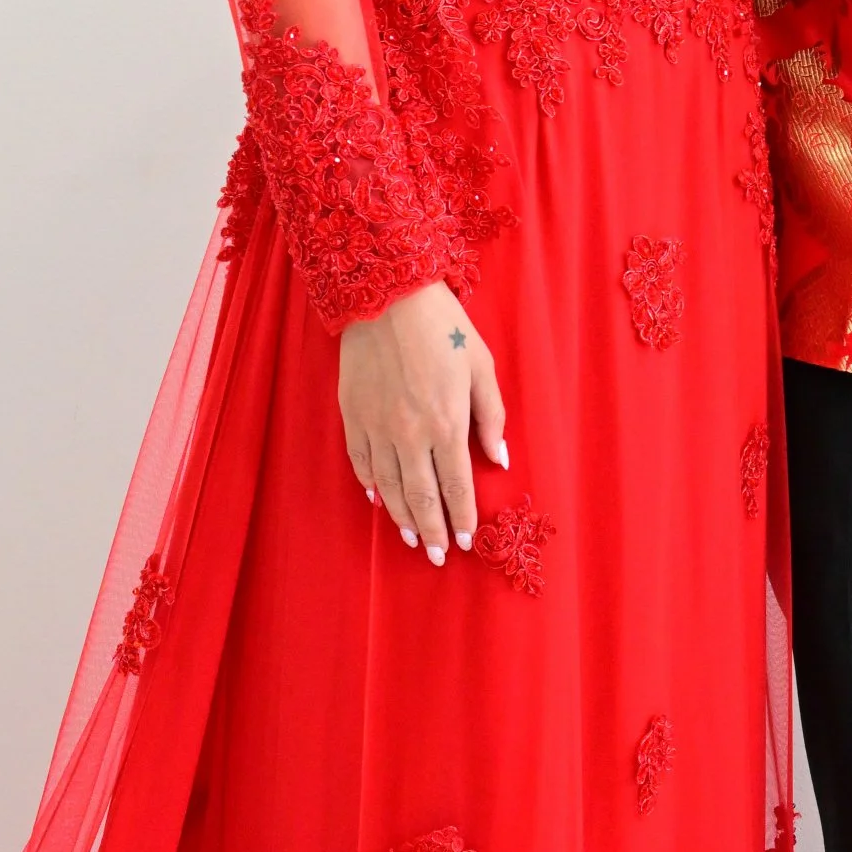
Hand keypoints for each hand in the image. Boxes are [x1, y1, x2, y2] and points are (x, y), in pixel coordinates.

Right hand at [338, 282, 507, 565]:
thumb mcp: (481, 365)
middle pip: (421, 495)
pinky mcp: (352, 416)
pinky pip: (361, 463)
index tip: (464, 541)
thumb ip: (491, 415)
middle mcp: (410, 434)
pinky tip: (379, 500)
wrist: (387, 295)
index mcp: (447, 422)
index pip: (456, 485)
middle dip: (432, 530)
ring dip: (401, 517)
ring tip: (412, 538)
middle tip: (437, 556)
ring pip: (389, 487)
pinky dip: (371, 486)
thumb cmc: (444, 326)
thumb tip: (499, 459)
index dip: (462, 517)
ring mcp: (377, 427)